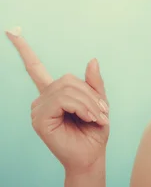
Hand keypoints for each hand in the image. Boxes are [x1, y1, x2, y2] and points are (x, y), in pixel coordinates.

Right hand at [6, 28, 109, 174]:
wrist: (92, 156)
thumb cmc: (94, 131)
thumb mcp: (99, 102)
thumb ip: (94, 82)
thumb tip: (92, 59)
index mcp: (54, 93)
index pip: (34, 68)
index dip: (23, 49)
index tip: (11, 31)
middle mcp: (42, 99)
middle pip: (67, 79)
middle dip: (90, 94)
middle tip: (103, 111)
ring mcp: (38, 110)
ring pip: (66, 89)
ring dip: (89, 102)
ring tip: (97, 117)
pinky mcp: (39, 120)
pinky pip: (63, 100)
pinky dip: (81, 107)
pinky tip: (88, 118)